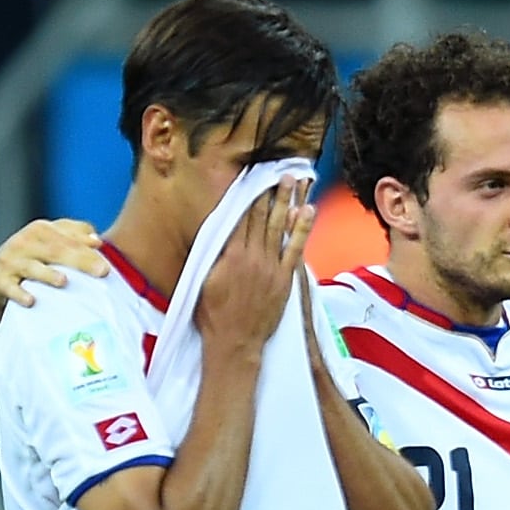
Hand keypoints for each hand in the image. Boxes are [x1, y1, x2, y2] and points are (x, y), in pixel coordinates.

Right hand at [0, 217, 106, 310]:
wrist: (2, 277)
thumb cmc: (39, 259)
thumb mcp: (56, 242)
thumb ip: (76, 236)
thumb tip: (96, 240)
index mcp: (42, 230)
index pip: (70, 240)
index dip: (89, 250)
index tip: (108, 265)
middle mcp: (25, 242)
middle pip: (57, 251)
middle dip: (80, 261)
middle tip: (102, 272)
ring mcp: (10, 260)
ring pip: (33, 268)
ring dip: (47, 275)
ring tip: (63, 281)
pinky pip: (9, 288)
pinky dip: (18, 294)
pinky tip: (31, 301)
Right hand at [194, 179, 312, 355]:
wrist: (234, 342)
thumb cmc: (211, 315)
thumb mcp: (202, 280)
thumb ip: (211, 254)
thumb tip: (214, 230)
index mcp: (228, 254)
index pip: (238, 216)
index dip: (245, 193)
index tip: (250, 174)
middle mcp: (250, 256)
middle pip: (260, 216)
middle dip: (268, 190)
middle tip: (276, 166)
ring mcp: (270, 266)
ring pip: (279, 226)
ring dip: (287, 200)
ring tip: (293, 178)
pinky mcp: (284, 278)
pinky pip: (295, 248)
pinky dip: (302, 228)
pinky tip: (308, 210)